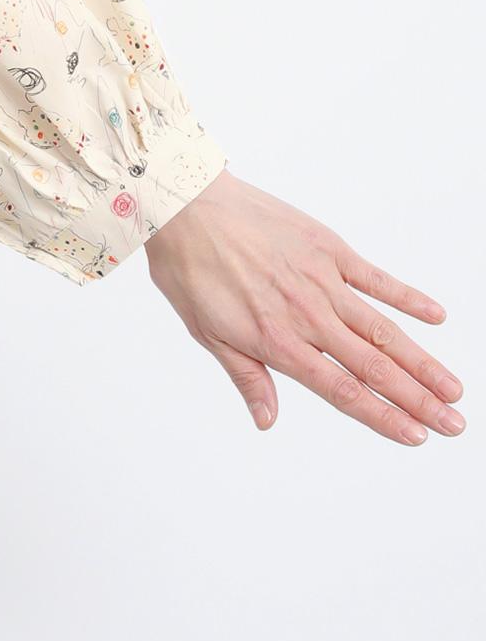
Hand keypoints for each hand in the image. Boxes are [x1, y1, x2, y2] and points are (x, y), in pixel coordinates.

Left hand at [144, 167, 465, 444]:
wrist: (185, 205)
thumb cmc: (189, 267)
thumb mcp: (206, 331)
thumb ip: (246, 375)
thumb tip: (268, 420)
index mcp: (276, 340)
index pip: (342, 389)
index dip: (382, 416)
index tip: (416, 436)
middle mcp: (306, 314)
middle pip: (373, 365)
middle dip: (417, 399)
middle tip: (454, 423)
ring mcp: (320, 279)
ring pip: (382, 328)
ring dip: (421, 360)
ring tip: (453, 388)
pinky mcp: (325, 247)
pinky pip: (374, 277)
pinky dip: (406, 296)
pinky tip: (435, 316)